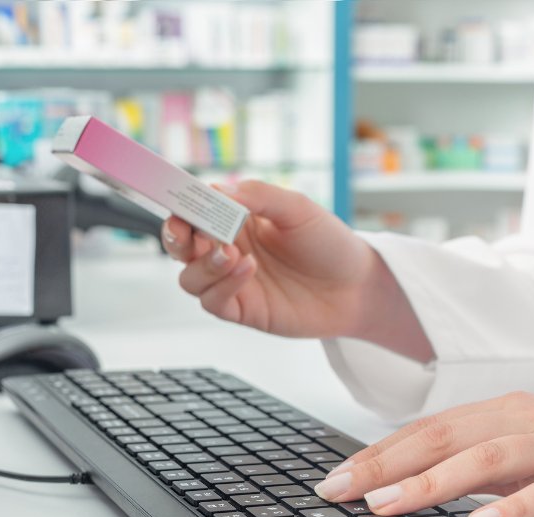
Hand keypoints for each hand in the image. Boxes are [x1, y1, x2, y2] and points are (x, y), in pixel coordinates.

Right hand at [161, 180, 431, 359]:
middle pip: (180, 246)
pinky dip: (223, 285)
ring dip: (203, 264)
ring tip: (231, 253)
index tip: (180, 203)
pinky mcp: (243, 310)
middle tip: (191, 232)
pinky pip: (213, 301)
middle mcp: (230, 249)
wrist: (357, 286)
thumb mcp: (298, 208)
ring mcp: (234, 282)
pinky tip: (247, 269)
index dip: (180, 206)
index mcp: (238, 220)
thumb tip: (218, 189)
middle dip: (176, 237)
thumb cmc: (331, 244)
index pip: (194, 210)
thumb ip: (259, 196)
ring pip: (189, 277)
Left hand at [314, 392, 533, 516]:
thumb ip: (470, 460)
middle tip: (341, 490)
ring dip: (434, 482)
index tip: (337, 476)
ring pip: (488, 457)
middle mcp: (522, 417)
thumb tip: (405, 482)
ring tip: (391, 503)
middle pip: (444, 436)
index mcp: (498, 410)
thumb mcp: (516, 450)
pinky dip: (513, 507)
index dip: (380, 451)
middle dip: (387, 464)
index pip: (427, 427)